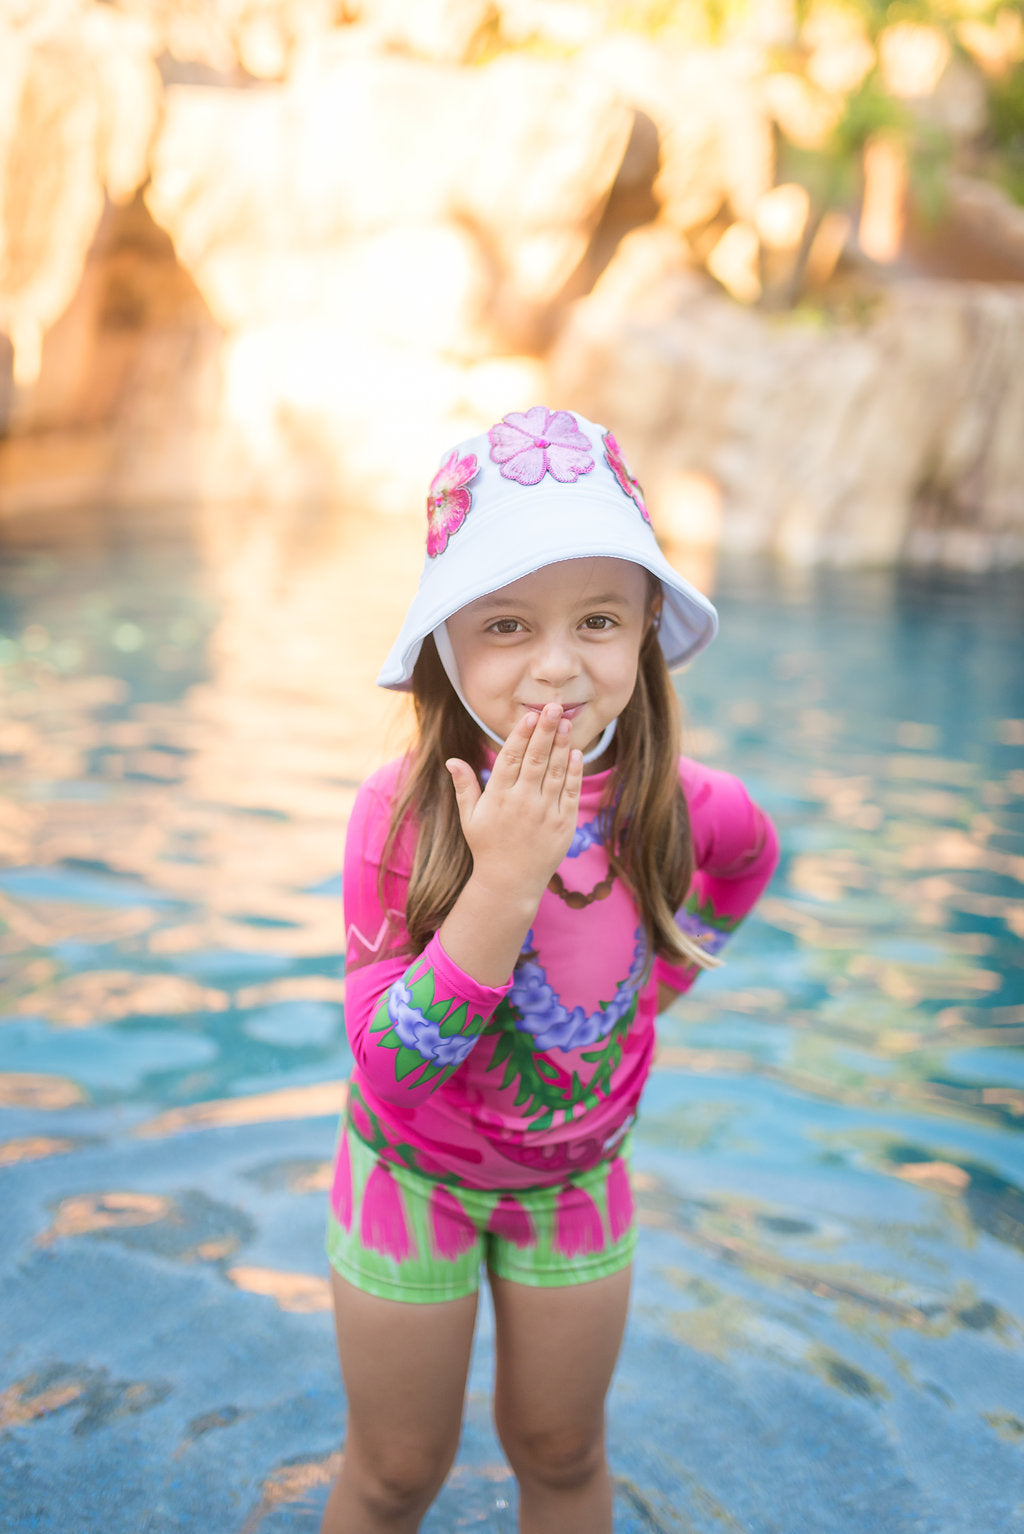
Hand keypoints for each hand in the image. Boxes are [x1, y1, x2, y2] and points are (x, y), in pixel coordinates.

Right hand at [445, 704, 582, 907]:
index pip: (511, 758)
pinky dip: (574, 771)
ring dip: (562, 744)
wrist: (510, 883)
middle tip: (555, 706)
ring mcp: (545, 813)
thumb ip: (464, 786)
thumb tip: (452, 760)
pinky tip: (576, 752)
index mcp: (498, 797)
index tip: (530, 715)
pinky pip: (570, 792)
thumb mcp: (470, 817)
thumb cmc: (487, 847)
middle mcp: (522, 802)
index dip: (521, 735)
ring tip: (567, 722)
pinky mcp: (564, 824)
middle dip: (546, 730)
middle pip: (536, 759)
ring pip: (556, 771)